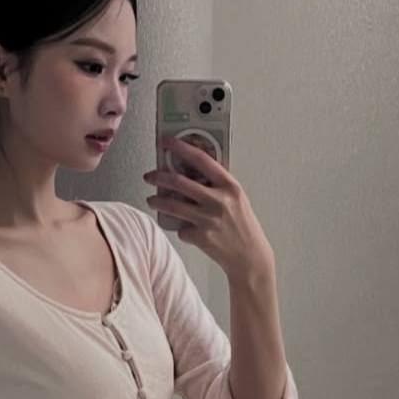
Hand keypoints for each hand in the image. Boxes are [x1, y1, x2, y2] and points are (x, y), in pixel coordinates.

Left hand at [143, 134, 275, 281]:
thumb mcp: (236, 198)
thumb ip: (217, 184)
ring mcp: (208, 220)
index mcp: (230, 186)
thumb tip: (191, 171)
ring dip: (157, 201)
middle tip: (149, 176)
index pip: (201, 160)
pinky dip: (180, 227)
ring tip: (152, 200)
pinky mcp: (200, 237)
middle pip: (179, 182)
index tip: (167, 142)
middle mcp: (219, 201)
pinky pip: (181, 228)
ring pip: (173, 205)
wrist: (249, 256)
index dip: (181, 148)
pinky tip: (187, 228)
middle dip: (159, 177)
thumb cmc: (242, 225)